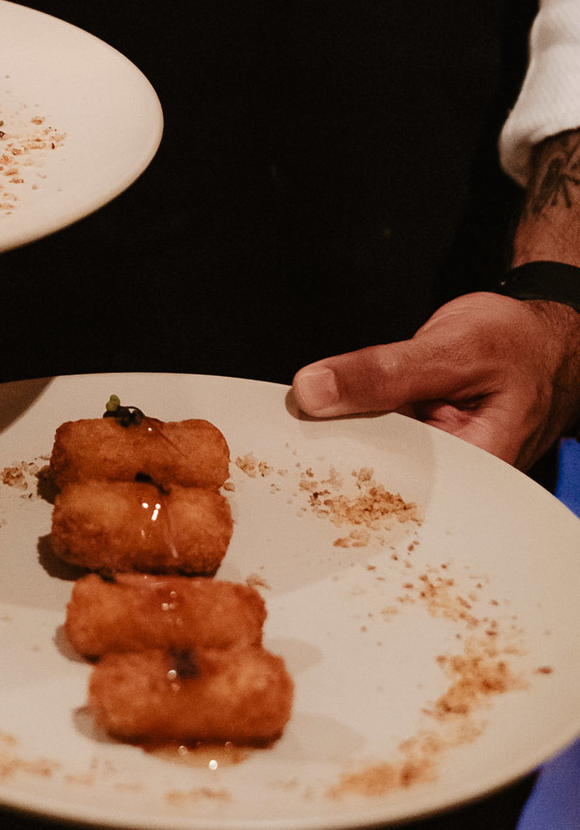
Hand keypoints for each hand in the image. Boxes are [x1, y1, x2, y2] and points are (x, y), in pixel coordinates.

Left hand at [291, 290, 579, 469]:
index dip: (341, 475)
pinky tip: (325, 415)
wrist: (539, 334)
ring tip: (300, 427)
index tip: (295, 449)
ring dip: (338, 441)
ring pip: (373, 462)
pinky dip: (353, 425)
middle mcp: (454, 482)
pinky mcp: (420, 444)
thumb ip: (383, 372)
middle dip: (333, 461)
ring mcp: (435, 465)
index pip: (395, 495)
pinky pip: (378, 441)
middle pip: (379, 486)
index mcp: (475, 475)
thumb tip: (311, 392)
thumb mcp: (451, 349)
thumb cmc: (517, 343)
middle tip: (289, 434)